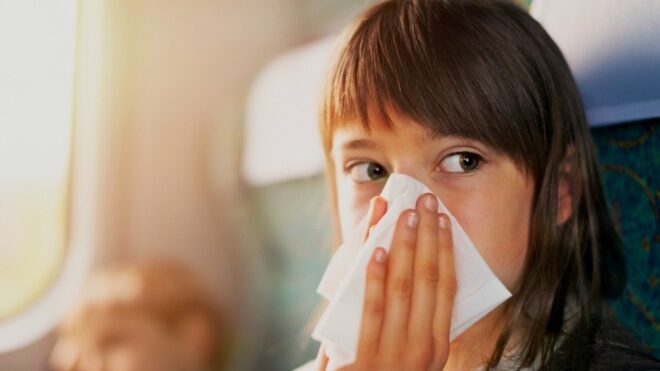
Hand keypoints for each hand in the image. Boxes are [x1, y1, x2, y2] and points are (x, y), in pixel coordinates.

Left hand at [317, 193, 455, 370]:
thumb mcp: (412, 355)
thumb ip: (414, 320)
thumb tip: (410, 268)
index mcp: (438, 345)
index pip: (447, 286)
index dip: (446, 249)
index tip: (443, 220)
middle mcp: (422, 347)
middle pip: (429, 279)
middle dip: (428, 235)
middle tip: (426, 201)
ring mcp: (394, 353)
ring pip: (403, 287)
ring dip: (405, 245)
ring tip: (404, 213)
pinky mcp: (364, 359)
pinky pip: (371, 309)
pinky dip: (374, 277)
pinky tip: (375, 249)